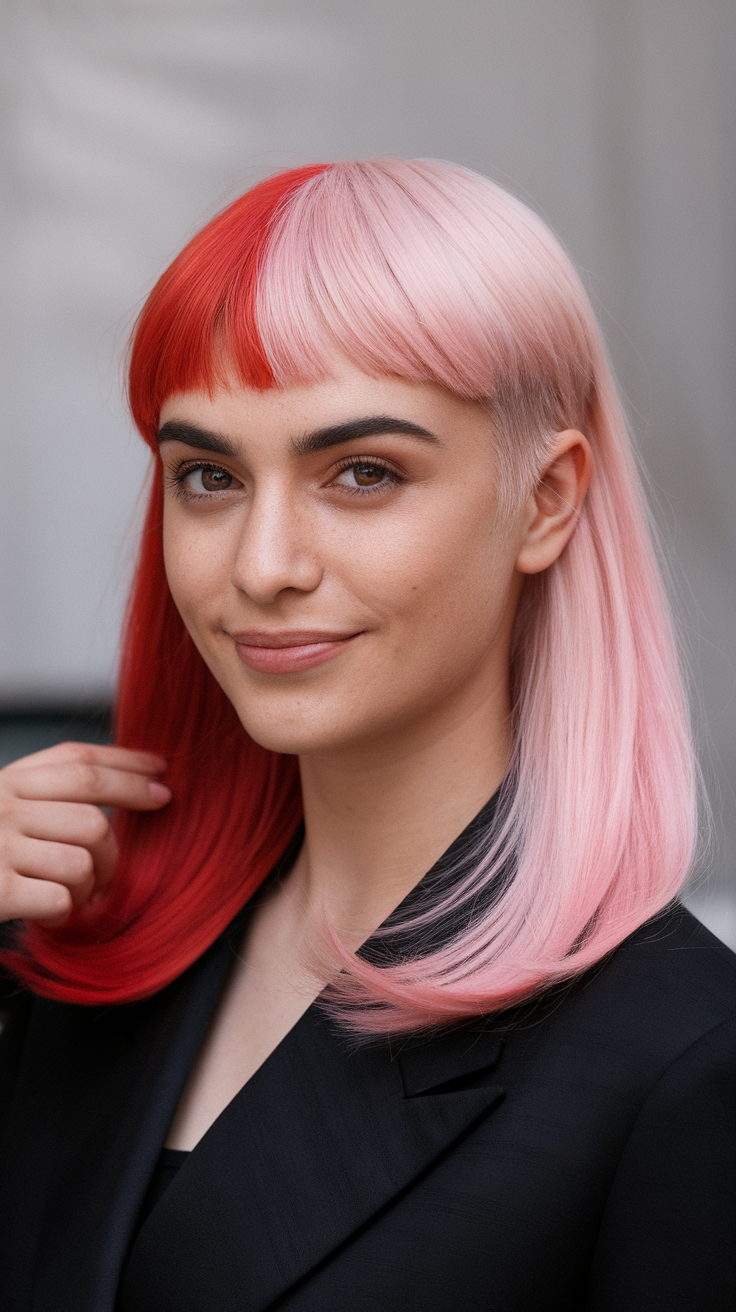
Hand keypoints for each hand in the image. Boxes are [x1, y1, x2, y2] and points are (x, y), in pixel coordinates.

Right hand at [0, 741, 170, 925]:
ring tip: (73, 900)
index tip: (163, 774)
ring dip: (91, 886)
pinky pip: (61, 898)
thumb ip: (43, 798)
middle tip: (112, 874)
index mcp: (6, 781)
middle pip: (94, 814)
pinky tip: (48, 917)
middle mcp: (1, 805)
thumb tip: (118, 793)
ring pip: (84, 857)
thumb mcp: (0, 809)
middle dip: (117, 850)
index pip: (79, 761)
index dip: (127, 764)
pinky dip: (66, 914)